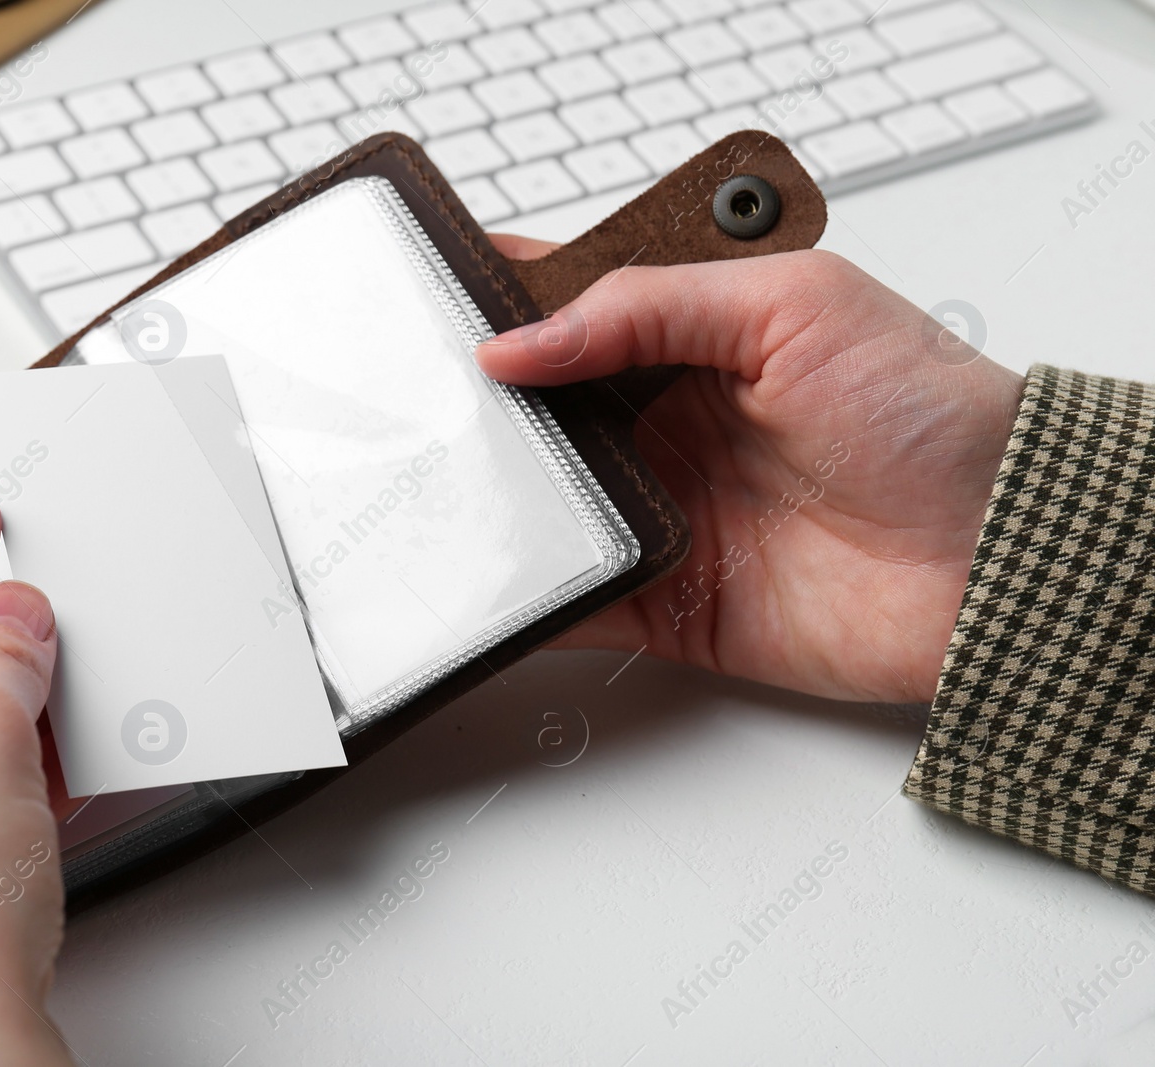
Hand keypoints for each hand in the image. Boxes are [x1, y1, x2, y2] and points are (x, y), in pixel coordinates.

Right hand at [477, 243, 1021, 702]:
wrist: (997, 559)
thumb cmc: (934, 418)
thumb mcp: (796, 307)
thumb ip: (651, 305)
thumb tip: (523, 339)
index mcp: (695, 338)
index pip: (572, 304)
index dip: (501, 297)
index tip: (431, 295)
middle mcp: (668, 423)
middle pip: (537, 409)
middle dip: (474, 403)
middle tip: (412, 396)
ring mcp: (661, 512)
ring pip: (540, 501)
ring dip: (490, 494)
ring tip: (430, 479)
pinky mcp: (664, 600)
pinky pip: (571, 598)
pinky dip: (523, 596)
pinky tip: (480, 577)